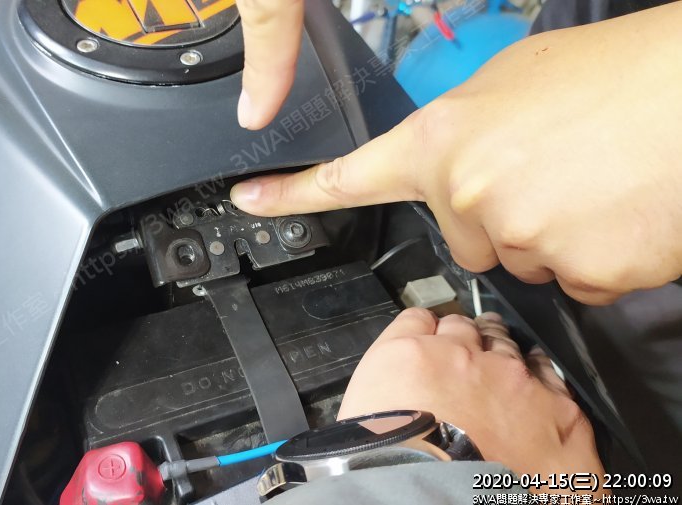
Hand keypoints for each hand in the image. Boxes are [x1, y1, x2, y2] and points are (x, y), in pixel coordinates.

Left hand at [231, 3, 681, 304]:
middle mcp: (469, 193)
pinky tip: (619, 211)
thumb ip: (468, 131)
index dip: (296, 193)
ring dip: (553, 235)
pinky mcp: (578, 273)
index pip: (350, 178)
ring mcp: (521, 237)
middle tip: (558, 169)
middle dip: (502, 215)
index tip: (253, 200)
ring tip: (596, 180)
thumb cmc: (619, 73)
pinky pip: (573, 282)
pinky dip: (596, 257)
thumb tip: (457, 163)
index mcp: (444, 140)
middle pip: (465, 235)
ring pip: (522, 260)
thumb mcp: (517, 82)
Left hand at [338, 308, 604, 482]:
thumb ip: (576, 466)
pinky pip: (418, 321)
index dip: (536, 378)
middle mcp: (509, 376)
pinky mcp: (411, 349)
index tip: (527, 382)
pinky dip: (418, 324)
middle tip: (479, 360)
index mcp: (552, 414)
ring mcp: (458, 356)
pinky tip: (415, 333)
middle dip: (493, 350)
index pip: (550, 383)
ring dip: (455, 334)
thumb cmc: (493, 498)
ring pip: (461, 330)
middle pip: (503, 349)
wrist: (432, 492)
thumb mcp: (571, 493)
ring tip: (446, 343)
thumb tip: (581, 469)